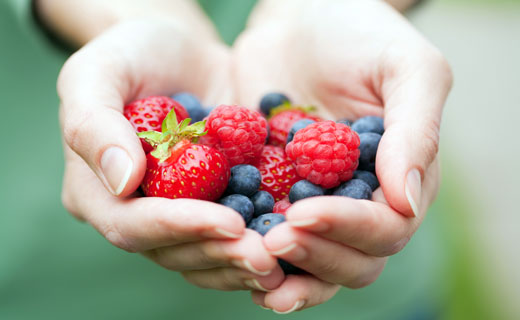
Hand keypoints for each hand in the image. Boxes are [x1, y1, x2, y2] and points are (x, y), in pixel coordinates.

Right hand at [59, 20, 283, 291]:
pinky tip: (289, 247)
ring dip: (242, 261)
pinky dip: (258, 244)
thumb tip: (122, 181)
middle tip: (266, 255)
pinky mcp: (212, 205)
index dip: (179, 228)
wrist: (181, 52)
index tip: (228, 223)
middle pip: (172, 251)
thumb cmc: (132, 54)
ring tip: (282, 261)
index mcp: (96, 191)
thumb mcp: (98, 72)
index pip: (132, 224)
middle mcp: (136, 212)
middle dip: (220, 253)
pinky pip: (231, 238)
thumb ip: (95, 124)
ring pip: (204, 256)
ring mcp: (176, 214)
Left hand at [232, 0, 451, 311]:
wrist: (299, 15)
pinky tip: (227, 254)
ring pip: (309, 261)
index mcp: (399, 179)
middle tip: (273, 240)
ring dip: (283, 271)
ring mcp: (314, 201)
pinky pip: (265, 236)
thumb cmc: (359, 32)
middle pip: (351, 260)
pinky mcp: (272, 193)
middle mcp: (359, 200)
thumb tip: (407, 202)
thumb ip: (416, 133)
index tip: (305, 212)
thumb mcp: (406, 69)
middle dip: (314, 255)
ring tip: (249, 262)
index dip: (348, 229)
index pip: (385, 229)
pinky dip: (250, 253)